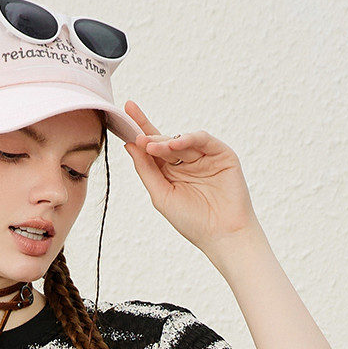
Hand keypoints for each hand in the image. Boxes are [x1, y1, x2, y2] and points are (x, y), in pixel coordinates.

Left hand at [123, 100, 261, 256]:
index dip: (139, 130)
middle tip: (138, 138)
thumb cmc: (192, 221)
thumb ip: (146, 170)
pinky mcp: (222, 154)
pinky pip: (203, 140)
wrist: (222, 235)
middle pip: (165, 140)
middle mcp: (186, 161)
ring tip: (152, 145)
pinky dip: (188, 138)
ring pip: (182, 140)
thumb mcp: (161, 195)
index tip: (125, 112)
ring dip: (165, 141)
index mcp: (170, 172)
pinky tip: (174, 143)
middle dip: (150, 138)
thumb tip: (130, 146)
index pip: (152, 147)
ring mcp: (204, 157)